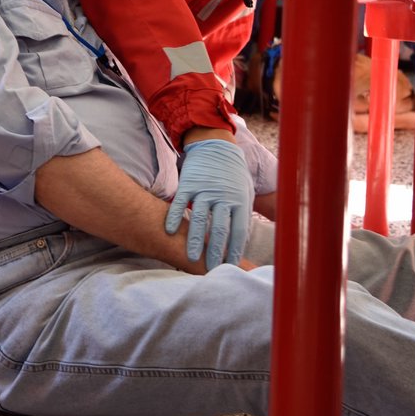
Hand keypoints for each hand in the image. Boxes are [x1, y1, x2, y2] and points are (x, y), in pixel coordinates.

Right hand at [164, 138, 252, 267]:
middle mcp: (223, 196)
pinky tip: (169, 231)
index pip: (238, 230)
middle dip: (215, 251)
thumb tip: (241, 242)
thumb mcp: (245, 191)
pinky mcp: (189, 182)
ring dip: (194, 239)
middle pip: (219, 228)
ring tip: (191, 257)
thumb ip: (242, 214)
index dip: (235, 250)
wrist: (217, 146)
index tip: (231, 266)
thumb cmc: (233, 174)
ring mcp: (204, 188)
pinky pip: (180, 202)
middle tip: (210, 269)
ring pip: (199, 218)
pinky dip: (174, 216)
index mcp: (240, 200)